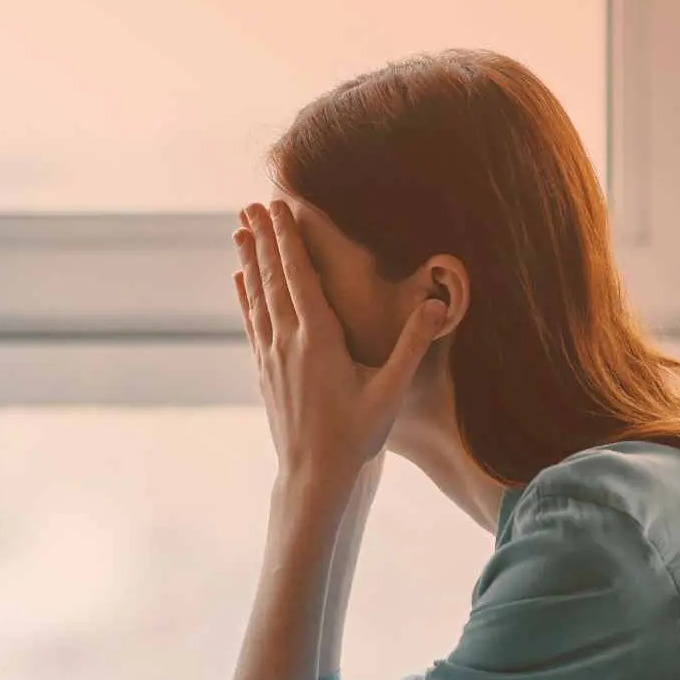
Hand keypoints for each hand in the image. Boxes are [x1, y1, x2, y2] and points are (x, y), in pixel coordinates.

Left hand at [233, 200, 443, 494]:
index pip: (299, 277)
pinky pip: (252, 323)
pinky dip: (245, 297)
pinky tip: (240, 281)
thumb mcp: (391, 391)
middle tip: (253, 204)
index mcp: (317, 340)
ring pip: (257, 298)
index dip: (289, 240)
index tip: (278, 208)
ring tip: (241, 230)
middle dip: (265, 239)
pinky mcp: (265, 372)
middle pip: (272, 279)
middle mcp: (287, 343)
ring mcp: (271, 357)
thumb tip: (439, 305)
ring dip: (250, 262)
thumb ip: (413, 345)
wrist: (315, 475)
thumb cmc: (357, 435)